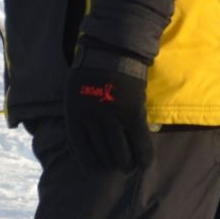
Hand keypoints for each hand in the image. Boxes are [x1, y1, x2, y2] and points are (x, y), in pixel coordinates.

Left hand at [64, 42, 151, 174]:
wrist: (113, 47)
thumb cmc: (92, 68)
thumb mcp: (75, 91)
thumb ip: (79, 114)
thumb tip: (88, 140)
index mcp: (74, 112)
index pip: (80, 147)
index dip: (88, 162)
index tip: (94, 171)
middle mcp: (91, 116)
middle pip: (101, 153)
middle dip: (110, 165)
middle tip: (117, 168)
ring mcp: (112, 114)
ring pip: (120, 151)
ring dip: (126, 163)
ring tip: (129, 166)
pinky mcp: (132, 111)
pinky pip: (139, 140)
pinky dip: (144, 154)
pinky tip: (145, 164)